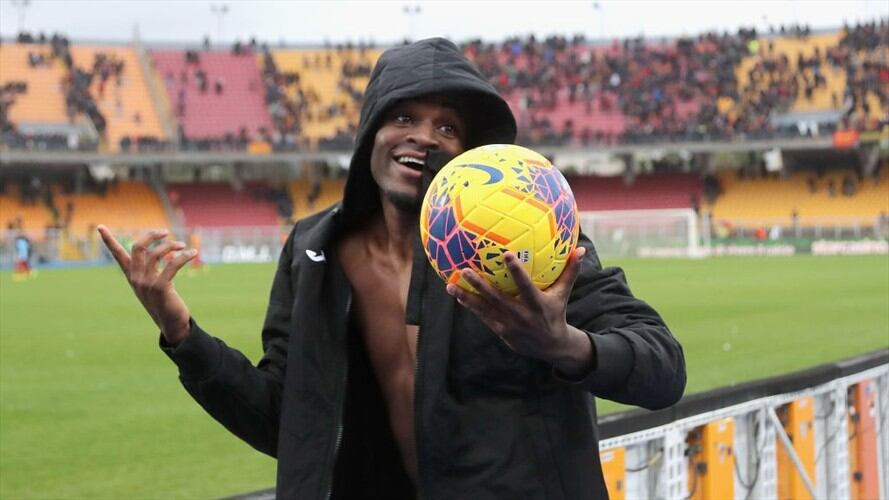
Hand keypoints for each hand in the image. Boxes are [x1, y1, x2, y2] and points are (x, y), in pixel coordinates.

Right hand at [98, 225, 196, 345]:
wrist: (170, 323)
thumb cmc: (163, 300)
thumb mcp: (153, 282)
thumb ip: (153, 267)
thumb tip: (163, 250)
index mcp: (132, 275)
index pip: (118, 255)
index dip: (109, 240)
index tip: (100, 226)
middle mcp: (136, 278)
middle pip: (137, 247)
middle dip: (151, 236)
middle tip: (165, 232)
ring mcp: (146, 283)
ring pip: (155, 254)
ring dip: (170, 246)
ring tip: (182, 245)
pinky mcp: (160, 288)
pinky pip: (172, 265)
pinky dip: (183, 257)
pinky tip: (193, 253)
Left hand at [446, 247, 593, 376]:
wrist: (551, 347)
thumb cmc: (556, 313)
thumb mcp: (564, 294)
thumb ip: (570, 272)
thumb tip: (580, 249)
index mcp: (538, 305)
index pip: (526, 286)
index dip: (516, 271)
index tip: (506, 254)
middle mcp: (521, 316)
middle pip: (497, 299)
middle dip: (480, 285)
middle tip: (465, 269)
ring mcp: (508, 325)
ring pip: (484, 309)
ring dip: (466, 296)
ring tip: (450, 284)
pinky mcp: (500, 331)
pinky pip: (482, 316)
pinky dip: (469, 305)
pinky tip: (456, 293)